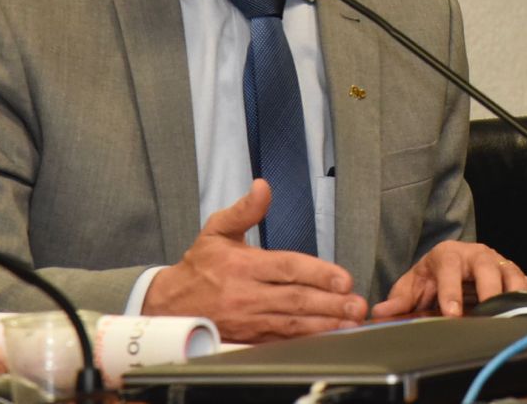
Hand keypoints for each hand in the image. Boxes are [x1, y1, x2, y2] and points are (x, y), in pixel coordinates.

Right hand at [143, 180, 366, 339]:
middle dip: (330, 303)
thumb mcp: (216, 230)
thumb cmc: (199, 266)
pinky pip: (282, 340)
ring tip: (350, 322)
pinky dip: (306, 340)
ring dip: (325, 324)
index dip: (318, 274)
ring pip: (292, 324)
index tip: (343, 278)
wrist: (168, 305)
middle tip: (357, 304)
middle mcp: (247, 295)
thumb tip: (263, 186)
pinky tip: (327, 337)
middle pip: (296, 300)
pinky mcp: (249, 338)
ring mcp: (249, 320)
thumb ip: (245, 210)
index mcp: (243, 266)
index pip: (287, 268)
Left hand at [371, 241, 526, 318]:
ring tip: (513, 311)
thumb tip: (381, 311)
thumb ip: (399, 299)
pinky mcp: (512, 273)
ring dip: (513, 291)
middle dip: (489, 289)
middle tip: (489, 310)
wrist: (450, 264)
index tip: (452, 313)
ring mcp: (496, 262)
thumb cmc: (432, 276)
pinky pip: (526, 282)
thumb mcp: (412, 285)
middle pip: (486, 266)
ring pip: (510, 272)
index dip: (451, 291)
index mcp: (448, 254)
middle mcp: (475, 255)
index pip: (449, 268)